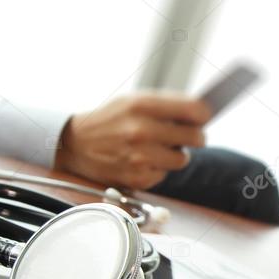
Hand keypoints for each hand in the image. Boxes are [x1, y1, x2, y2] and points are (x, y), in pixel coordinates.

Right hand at [54, 94, 210, 189]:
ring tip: (158, 148)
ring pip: (183, 159)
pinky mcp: (137, 178)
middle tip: (187, 135)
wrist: (74, 145)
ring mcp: (140, 156)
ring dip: (175, 155)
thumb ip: (165, 105)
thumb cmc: (108, 121)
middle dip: (194, 136)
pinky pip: (164, 174)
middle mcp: (141, 131)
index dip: (204, 114)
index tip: (204, 117)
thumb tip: (201, 112)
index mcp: (142, 105)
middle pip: (196, 137)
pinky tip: (142, 161)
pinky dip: (157, 169)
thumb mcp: (132, 101)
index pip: (194, 110)